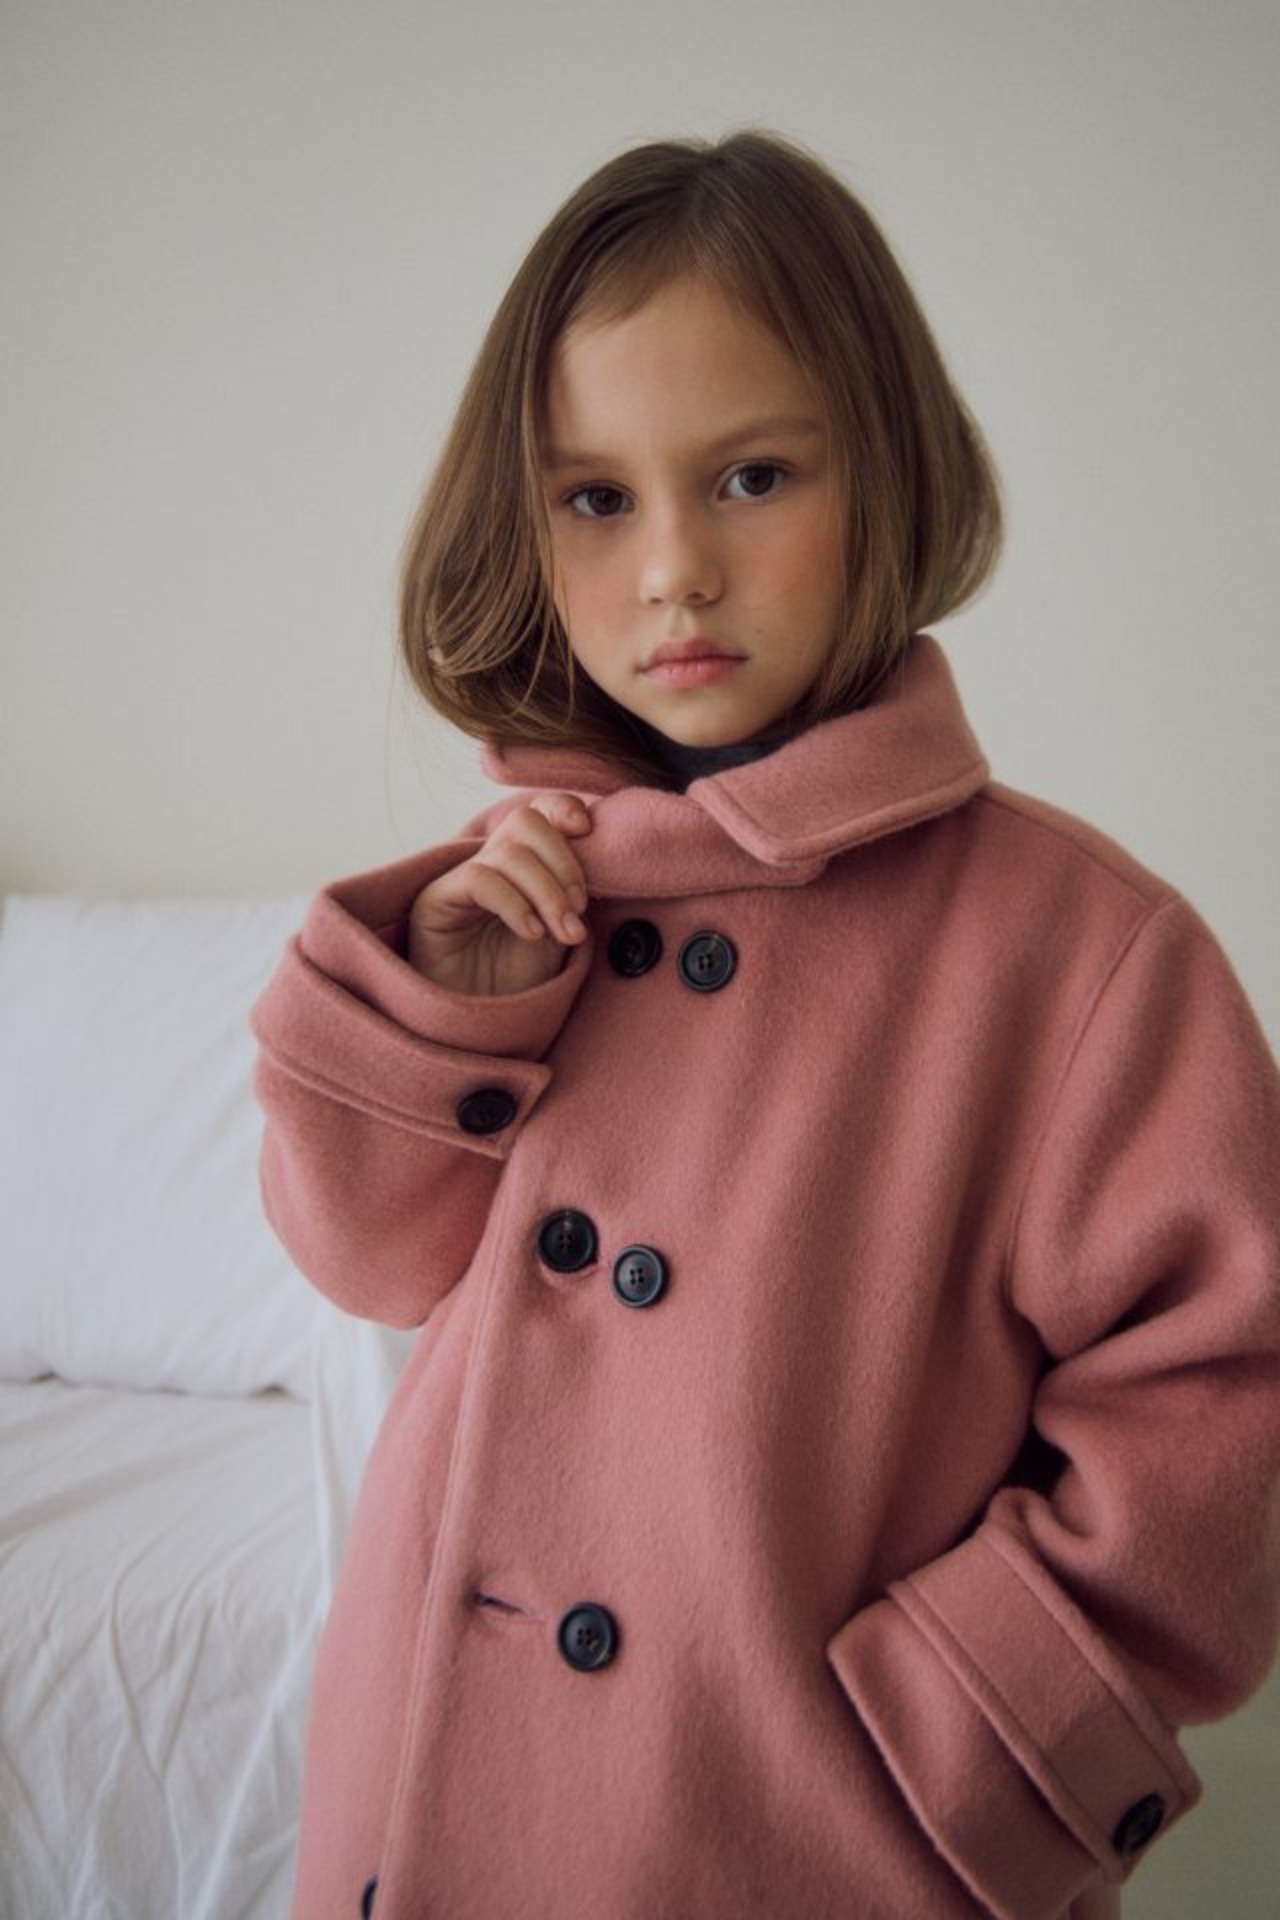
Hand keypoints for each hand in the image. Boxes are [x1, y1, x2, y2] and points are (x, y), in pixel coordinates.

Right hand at [406, 794, 593, 996]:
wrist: (484, 1028)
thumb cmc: (520, 982)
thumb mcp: (560, 930)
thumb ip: (573, 891)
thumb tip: (600, 853)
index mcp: (519, 863)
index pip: (538, 810)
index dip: (563, 808)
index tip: (589, 831)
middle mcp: (488, 863)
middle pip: (526, 822)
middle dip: (563, 861)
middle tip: (579, 910)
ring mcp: (459, 880)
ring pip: (507, 851)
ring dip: (547, 891)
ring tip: (562, 933)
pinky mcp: (434, 901)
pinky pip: (479, 879)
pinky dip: (514, 903)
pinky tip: (531, 934)